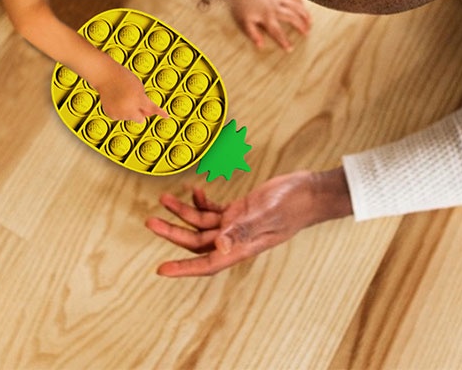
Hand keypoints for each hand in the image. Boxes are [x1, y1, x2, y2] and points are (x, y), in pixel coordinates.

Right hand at [95, 61, 167, 122]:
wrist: (106, 75)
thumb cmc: (124, 79)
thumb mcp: (139, 87)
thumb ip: (145, 102)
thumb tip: (146, 116)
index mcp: (138, 99)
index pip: (152, 108)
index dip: (160, 112)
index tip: (167, 116)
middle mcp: (128, 108)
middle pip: (141, 119)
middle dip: (140, 114)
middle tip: (134, 102)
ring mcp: (119, 112)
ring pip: (129, 118)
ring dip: (129, 111)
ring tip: (122, 97)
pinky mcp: (111, 114)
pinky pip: (120, 117)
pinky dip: (119, 111)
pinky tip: (116, 101)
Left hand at [146, 169, 351, 276]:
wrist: (311, 191)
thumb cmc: (294, 203)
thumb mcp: (267, 214)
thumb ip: (243, 230)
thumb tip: (219, 247)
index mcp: (242, 246)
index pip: (207, 262)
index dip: (183, 268)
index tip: (161, 270)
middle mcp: (237, 238)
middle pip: (197, 242)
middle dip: (173, 232)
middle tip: (151, 221)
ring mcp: (238, 224)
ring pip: (203, 225)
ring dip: (183, 214)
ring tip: (165, 199)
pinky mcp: (242, 211)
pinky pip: (215, 212)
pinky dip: (203, 203)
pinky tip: (196, 191)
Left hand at [227, 0, 311, 51]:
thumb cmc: (240, 4)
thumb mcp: (243, 21)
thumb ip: (252, 34)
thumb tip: (260, 45)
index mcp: (266, 17)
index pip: (277, 32)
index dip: (284, 41)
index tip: (290, 48)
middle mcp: (274, 8)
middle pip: (291, 17)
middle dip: (300, 26)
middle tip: (306, 33)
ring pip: (295, 6)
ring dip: (304, 14)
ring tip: (310, 21)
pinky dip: (299, 0)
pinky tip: (304, 5)